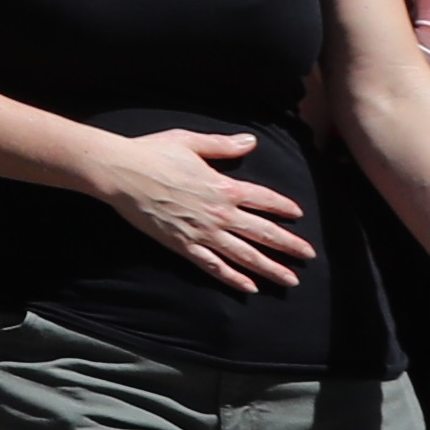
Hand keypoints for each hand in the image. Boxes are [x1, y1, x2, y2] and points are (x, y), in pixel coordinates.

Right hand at [90, 127, 318, 290]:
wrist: (120, 173)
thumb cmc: (152, 153)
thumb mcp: (190, 141)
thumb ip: (223, 145)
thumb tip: (251, 142)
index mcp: (223, 186)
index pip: (264, 199)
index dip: (283, 207)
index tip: (298, 215)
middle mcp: (219, 213)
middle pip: (263, 232)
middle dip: (289, 245)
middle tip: (309, 255)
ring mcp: (202, 232)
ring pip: (245, 255)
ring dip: (270, 268)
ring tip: (290, 279)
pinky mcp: (183, 245)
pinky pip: (214, 266)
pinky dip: (233, 278)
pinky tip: (249, 287)